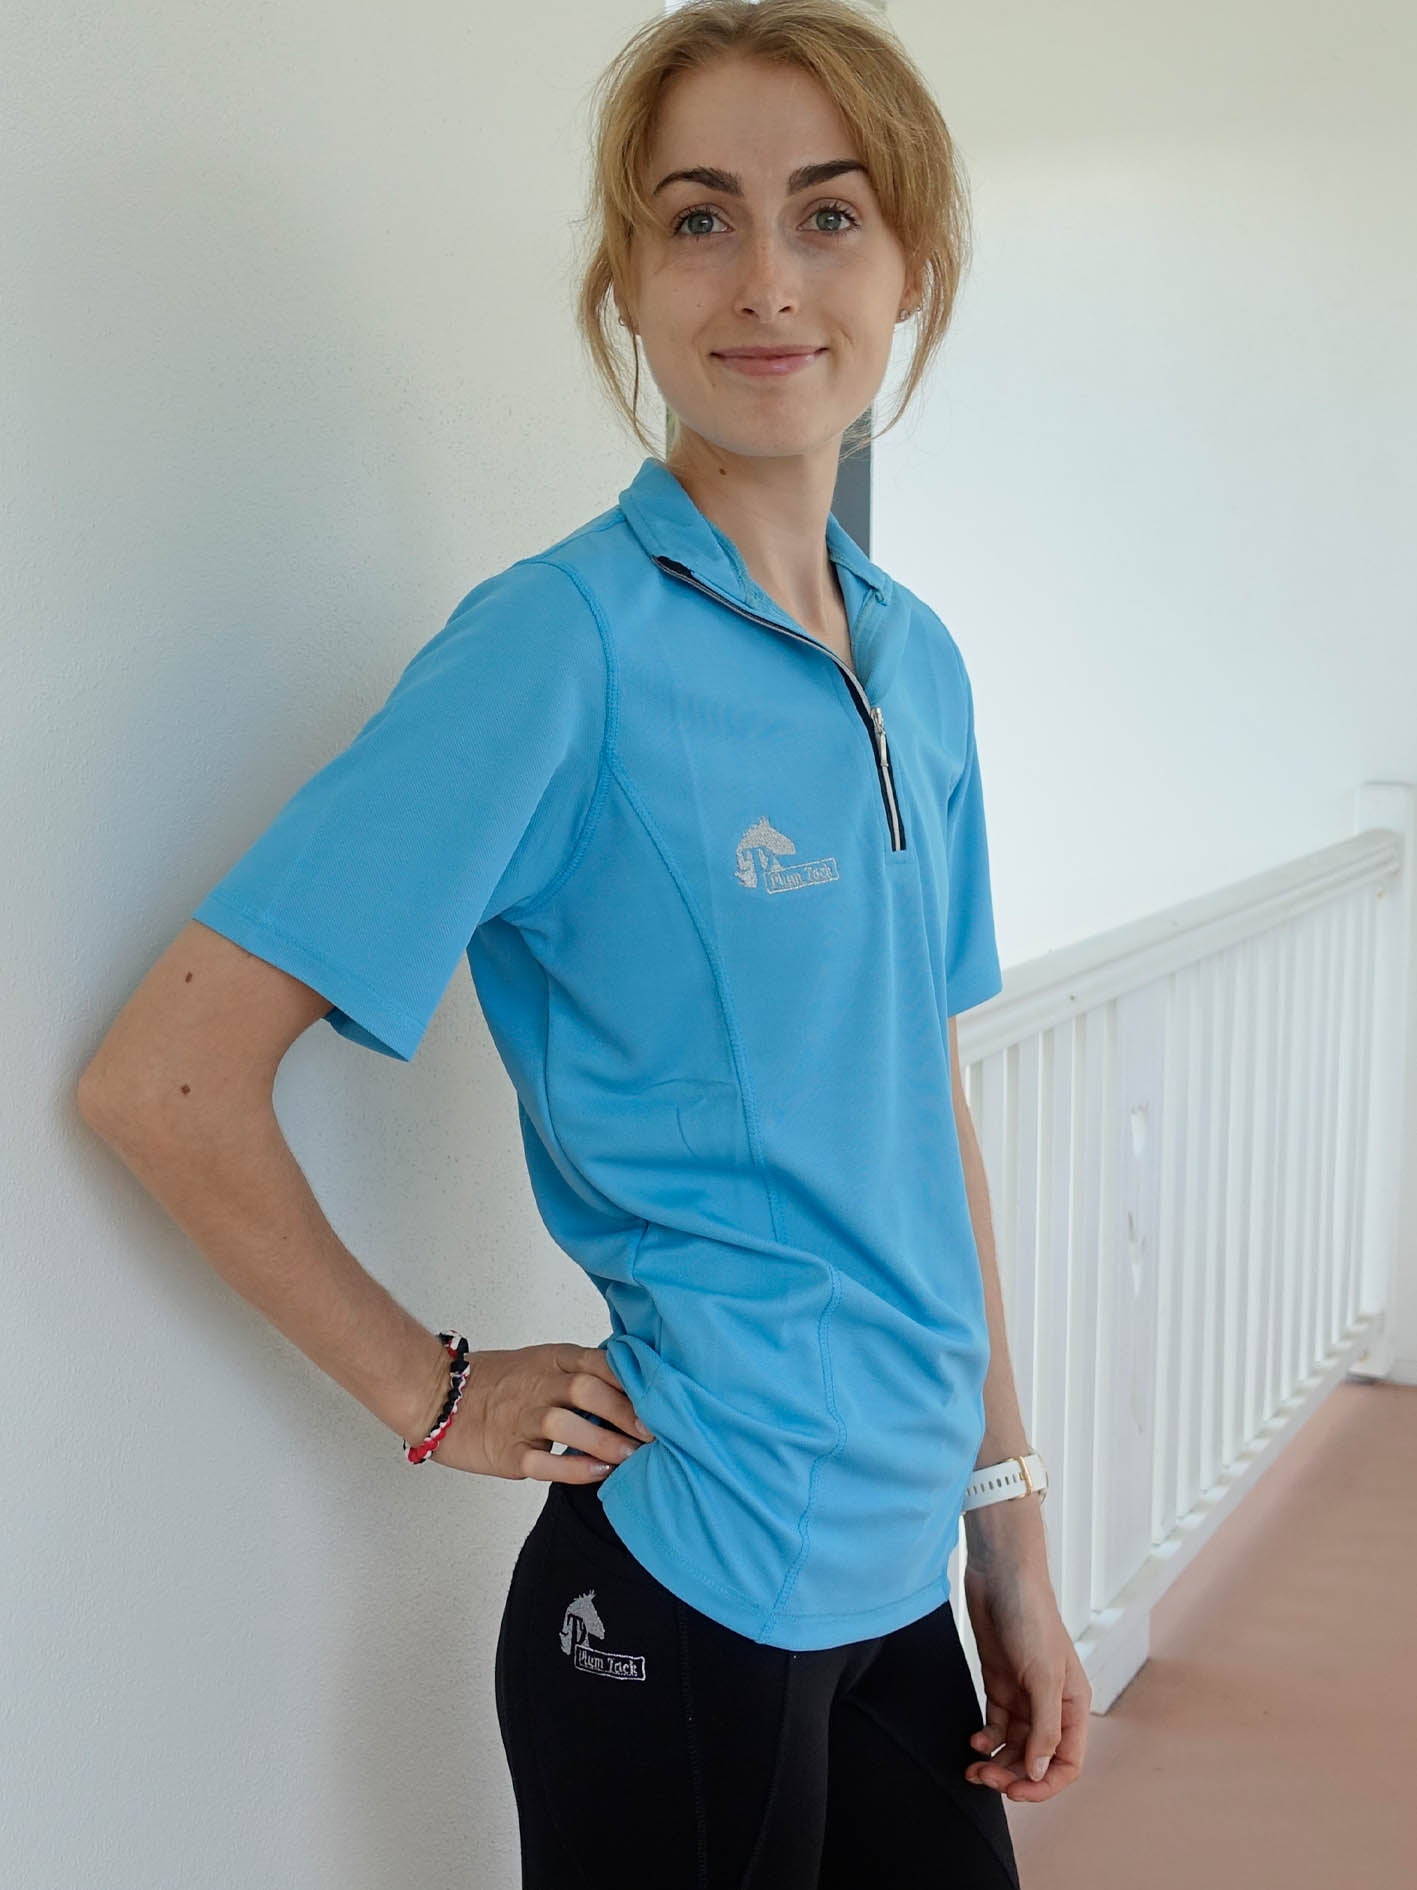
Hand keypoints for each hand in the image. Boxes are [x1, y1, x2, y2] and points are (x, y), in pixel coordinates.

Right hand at [418, 1342, 653, 1480]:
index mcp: (553, 1359)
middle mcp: (539, 1384)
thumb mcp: (542, 1363)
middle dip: (627, 1414)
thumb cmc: (498, 1382)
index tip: (662, 1402)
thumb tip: (632, 1392)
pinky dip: (576, 1468)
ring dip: (607, 1443)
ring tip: (633, 1458)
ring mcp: (522, 1417)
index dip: (633, 1383)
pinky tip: (599, 1473)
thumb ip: (581, 1374)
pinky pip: (545, 1461)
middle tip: (655, 1435)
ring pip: (569, 1425)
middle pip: (589, 1390)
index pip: (600, 1362)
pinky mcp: (507, 1451)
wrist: (438, 1395)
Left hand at [961, 1553, 1090, 1799]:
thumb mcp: (1043, 1676)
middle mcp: (1051, 1705)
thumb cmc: (1031, 1618)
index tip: (1014, 1792)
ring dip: (996, 1762)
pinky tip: (974, 1740)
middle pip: (1036, 1759)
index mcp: (1073, 1705)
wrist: (1001, 1576)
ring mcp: (1024, 1695)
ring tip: (973, 1767)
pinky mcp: (1000, 1684)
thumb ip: (1043, 1728)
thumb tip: (1038, 1771)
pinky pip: (995, 1726)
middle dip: (1013, 1775)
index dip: (1043, 1785)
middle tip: (984, 1778)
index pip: (1067, 1763)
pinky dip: (985, 1739)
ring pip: (1014, 1747)